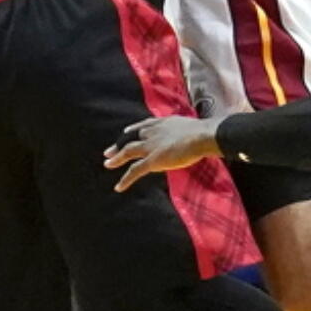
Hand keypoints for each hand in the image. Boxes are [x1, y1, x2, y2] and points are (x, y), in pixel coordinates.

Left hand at [105, 115, 220, 189]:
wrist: (201, 136)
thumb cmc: (203, 132)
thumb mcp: (192, 127)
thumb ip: (187, 132)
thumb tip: (198, 135)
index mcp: (162, 123)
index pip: (143, 126)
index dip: (133, 130)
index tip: (125, 132)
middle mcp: (153, 133)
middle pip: (131, 138)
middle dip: (119, 145)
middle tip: (108, 151)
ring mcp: (151, 146)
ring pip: (128, 152)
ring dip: (116, 159)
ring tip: (107, 164)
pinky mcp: (153, 160)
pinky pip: (135, 171)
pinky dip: (125, 179)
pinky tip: (118, 187)